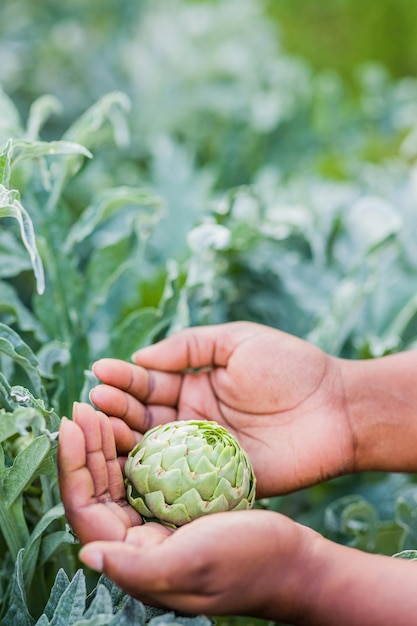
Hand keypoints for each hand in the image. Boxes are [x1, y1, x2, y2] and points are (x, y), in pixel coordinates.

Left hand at [58, 399, 317, 620]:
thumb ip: (137, 568)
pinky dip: (137, 445)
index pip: (85, 510)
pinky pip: (147, 471)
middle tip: (86, 406)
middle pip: (98, 489)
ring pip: (120, 477)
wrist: (294, 562)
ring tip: (103, 408)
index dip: (73, 467)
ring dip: (108, 443)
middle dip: (87, 448)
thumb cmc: (248, 564)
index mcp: (135, 557)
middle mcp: (139, 539)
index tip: (72, 424)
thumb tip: (87, 555)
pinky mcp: (179, 505)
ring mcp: (159, 520)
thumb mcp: (192, 566)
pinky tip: (137, 422)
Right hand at [90, 321, 354, 496]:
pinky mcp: (218, 479)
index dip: (125, 377)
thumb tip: (140, 356)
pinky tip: (128, 464)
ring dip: (126, 437)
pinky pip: (178, 478)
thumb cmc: (290, 367)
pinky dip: (152, 473)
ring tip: (102, 425)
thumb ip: (188, 347)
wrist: (336, 408)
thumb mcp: (236, 340)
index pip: (149, 382)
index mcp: (195, 385)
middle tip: (96, 401)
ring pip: (154, 447)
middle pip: (144, 416)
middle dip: (118, 407)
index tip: (100, 371)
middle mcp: (192, 419)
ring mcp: (202, 451)